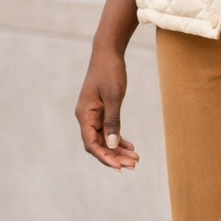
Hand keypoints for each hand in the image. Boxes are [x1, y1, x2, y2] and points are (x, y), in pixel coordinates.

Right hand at [75, 46, 139, 169]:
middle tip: (134, 164)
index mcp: (84, 114)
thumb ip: (113, 121)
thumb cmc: (110, 72)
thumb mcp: (114, 96)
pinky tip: (130, 146)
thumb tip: (113, 144)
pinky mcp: (101, 111)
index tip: (119, 167)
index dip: (105, 157)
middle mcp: (86, 116)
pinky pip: (107, 130)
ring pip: (104, 139)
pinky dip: (118, 139)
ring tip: (135, 159)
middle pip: (98, 144)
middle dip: (115, 156)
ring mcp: (93, 114)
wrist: (108, 53)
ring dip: (118, 150)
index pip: (91, 143)